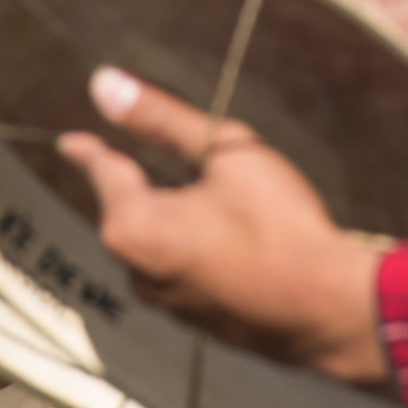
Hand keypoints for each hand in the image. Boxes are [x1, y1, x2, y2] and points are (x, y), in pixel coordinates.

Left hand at [57, 67, 388, 386]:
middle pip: (127, 209)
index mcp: (133, 228)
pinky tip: (231, 237)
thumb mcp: (224, 152)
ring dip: (169, 217)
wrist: (337, 313)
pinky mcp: (202, 324)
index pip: (103, 170)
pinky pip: (182, 271)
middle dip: (139, 181)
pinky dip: (193, 248)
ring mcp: (171, 305)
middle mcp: (139, 272)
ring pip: (155, 244)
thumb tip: (104, 82)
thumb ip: (160, 117)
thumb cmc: (282, 227)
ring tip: (202, 195)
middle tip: (155, 156)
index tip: (71, 142)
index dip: (91, 148)